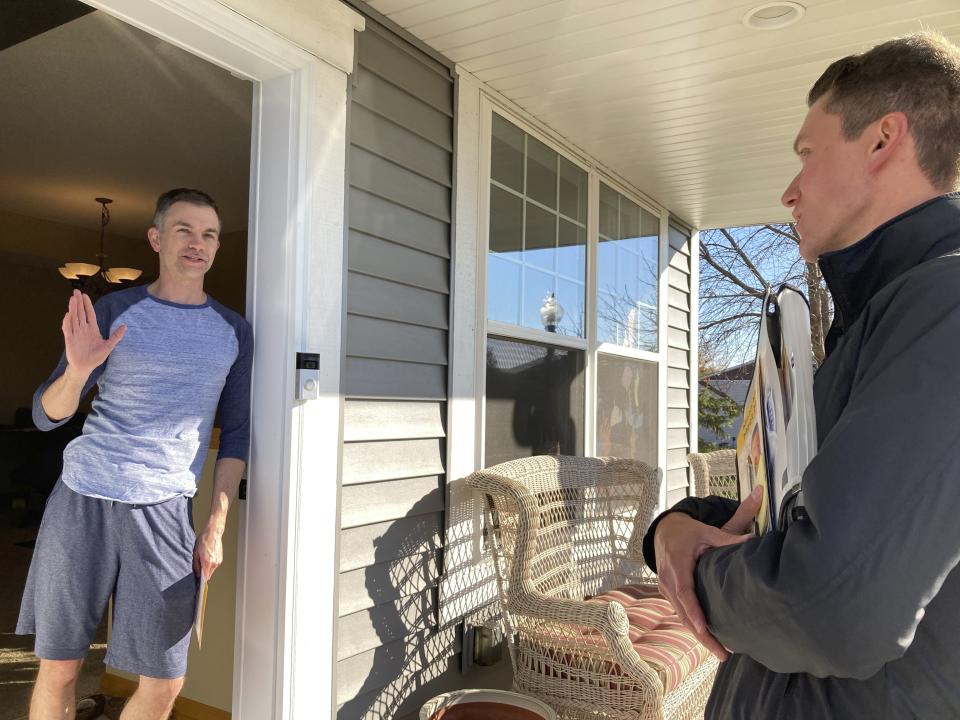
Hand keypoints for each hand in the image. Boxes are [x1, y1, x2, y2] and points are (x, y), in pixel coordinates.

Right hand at [62, 290, 125, 376]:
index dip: (87, 305)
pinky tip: (67, 315)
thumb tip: (125, 326)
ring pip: (74, 318)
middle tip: (75, 291)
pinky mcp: (70, 340)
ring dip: (72, 308)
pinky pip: (68, 330)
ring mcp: (76, 334)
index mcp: (92, 329)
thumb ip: (116, 336)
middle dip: (78, 302)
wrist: (85, 367)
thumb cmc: (96, 357)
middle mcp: (83, 329)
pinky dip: (67, 322)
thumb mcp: (109, 345)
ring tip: (72, 298)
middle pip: (80, 313)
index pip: (89, 314)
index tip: (84, 295)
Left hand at [193, 527, 222, 580]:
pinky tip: (207, 558)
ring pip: (211, 570)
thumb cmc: (204, 541)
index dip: (201, 581)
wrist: (213, 533)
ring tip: (203, 560)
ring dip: (207, 568)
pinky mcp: (220, 558)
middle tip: (198, 568)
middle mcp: (214, 563)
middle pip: (208, 574)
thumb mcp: (195, 553)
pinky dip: (210, 564)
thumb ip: (196, 565)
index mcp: (207, 562)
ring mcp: (218, 561)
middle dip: (203, 574)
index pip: (205, 577)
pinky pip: (214, 565)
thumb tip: (197, 572)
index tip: (199, 584)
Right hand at [654, 486, 762, 659]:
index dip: (694, 611)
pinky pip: (680, 612)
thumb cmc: (686, 531)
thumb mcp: (705, 531)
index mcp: (677, 564)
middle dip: (701, 635)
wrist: (663, 530)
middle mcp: (668, 579)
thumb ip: (727, 539)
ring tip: (719, 651)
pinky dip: (693, 625)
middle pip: (683, 613)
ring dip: (699, 635)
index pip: (684, 592)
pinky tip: (709, 637)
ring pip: (681, 616)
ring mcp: (665, 587)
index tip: (703, 628)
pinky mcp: (667, 592)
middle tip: (722, 653)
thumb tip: (753, 540)